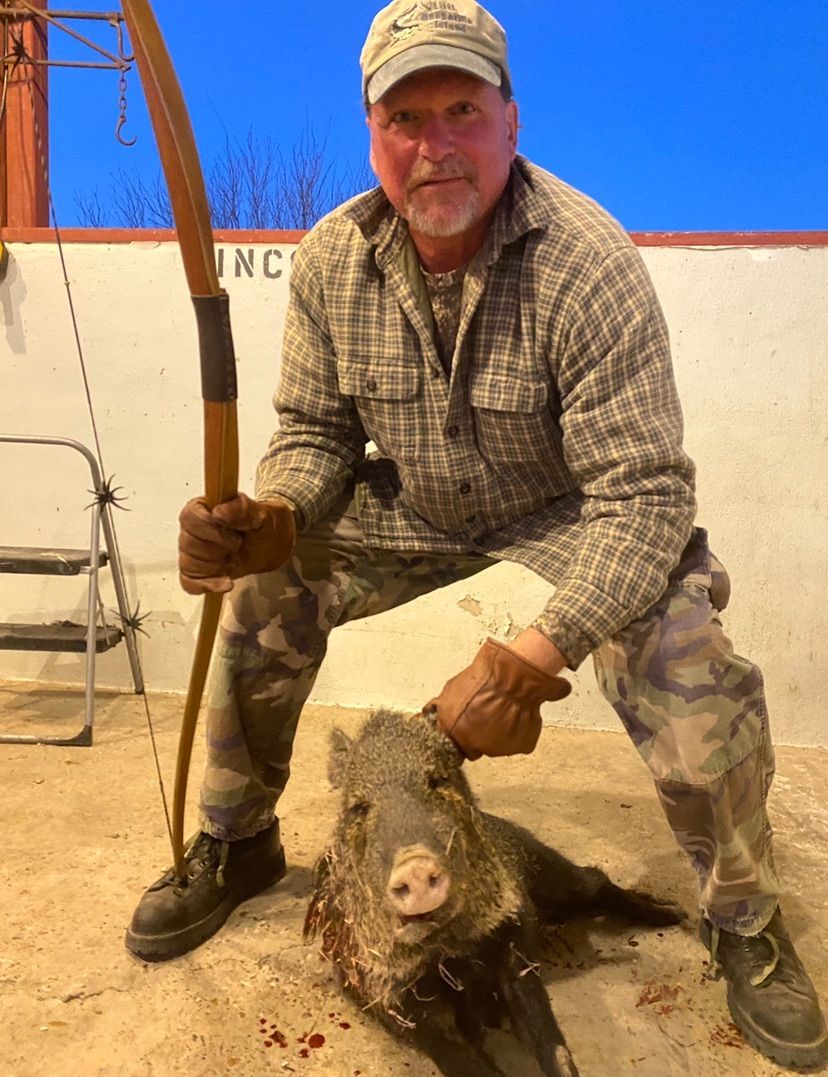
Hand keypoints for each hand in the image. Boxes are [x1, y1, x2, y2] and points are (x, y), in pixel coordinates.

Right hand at [178, 493, 295, 594]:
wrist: (266, 545)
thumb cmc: (257, 525)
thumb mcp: (257, 513)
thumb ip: (240, 509)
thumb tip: (219, 512)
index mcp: (201, 509)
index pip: (188, 517)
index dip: (210, 529)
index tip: (232, 535)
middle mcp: (191, 530)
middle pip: (188, 543)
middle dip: (218, 549)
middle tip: (237, 545)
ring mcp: (191, 552)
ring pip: (189, 564)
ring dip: (217, 566)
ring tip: (234, 559)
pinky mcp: (195, 573)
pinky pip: (190, 583)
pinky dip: (209, 585)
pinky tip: (226, 582)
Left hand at [425, 637, 570, 759]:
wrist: (514, 676)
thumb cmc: (484, 679)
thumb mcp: (451, 690)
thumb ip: (442, 710)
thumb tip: (434, 715)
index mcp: (456, 735)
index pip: (453, 748)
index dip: (459, 736)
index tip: (464, 728)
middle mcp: (476, 747)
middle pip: (475, 747)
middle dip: (477, 734)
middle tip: (485, 714)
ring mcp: (501, 749)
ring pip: (496, 745)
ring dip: (497, 732)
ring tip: (502, 710)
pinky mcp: (522, 746)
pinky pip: (516, 741)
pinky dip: (516, 731)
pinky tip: (515, 715)